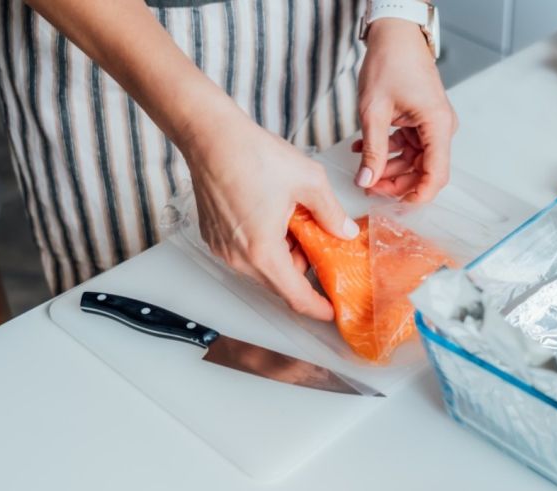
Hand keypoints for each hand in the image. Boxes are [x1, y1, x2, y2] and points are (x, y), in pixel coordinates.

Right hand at [179, 100, 358, 320]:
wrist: (211, 136)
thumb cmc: (253, 154)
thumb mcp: (309, 182)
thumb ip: (331, 214)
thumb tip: (345, 232)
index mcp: (263, 251)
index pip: (295, 296)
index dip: (317, 308)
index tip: (332, 311)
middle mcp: (238, 257)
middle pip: (279, 282)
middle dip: (303, 269)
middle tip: (320, 243)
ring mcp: (222, 248)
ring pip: (263, 267)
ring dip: (284, 255)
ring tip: (295, 220)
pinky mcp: (214, 237)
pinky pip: (246, 254)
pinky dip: (265, 245)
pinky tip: (274, 216)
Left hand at [354, 18, 457, 201]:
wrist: (395, 34)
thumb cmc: (390, 62)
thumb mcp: (373, 111)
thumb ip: (373, 150)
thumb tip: (367, 180)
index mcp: (437, 125)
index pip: (436, 174)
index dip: (418, 196)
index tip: (397, 208)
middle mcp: (440, 127)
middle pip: (424, 171)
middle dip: (396, 183)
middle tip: (368, 187)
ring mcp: (432, 124)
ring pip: (414, 161)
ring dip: (389, 169)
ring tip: (363, 170)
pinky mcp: (421, 121)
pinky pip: (408, 146)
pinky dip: (388, 151)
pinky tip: (364, 151)